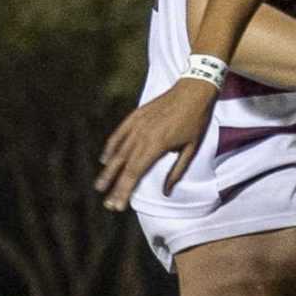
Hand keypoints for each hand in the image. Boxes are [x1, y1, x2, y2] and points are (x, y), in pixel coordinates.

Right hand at [95, 78, 216, 208]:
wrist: (193, 90)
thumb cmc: (196, 121)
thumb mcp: (191, 149)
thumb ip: (176, 171)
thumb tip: (167, 192)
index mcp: (157, 145)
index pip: (135, 173)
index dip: (125, 190)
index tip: (118, 205)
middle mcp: (142, 135)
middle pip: (124, 166)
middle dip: (114, 186)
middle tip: (107, 203)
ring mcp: (136, 124)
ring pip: (118, 151)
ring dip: (109, 170)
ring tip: (100, 186)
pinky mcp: (135, 115)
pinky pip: (118, 134)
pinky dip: (110, 147)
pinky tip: (105, 159)